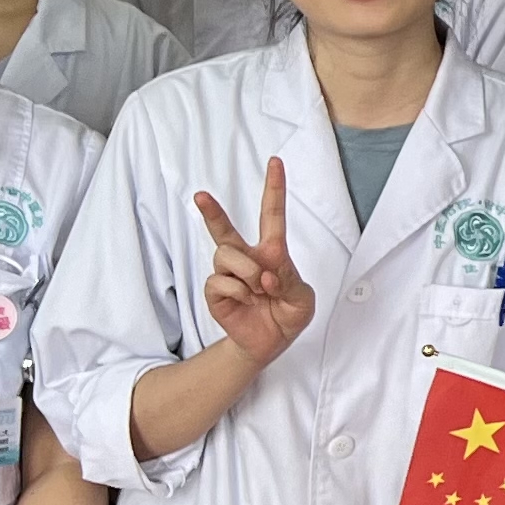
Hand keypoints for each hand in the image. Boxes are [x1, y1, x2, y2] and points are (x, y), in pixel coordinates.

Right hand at [192, 161, 313, 367]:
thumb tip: (264, 273)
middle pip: (225, 229)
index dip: (274, 188)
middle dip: (212, 211)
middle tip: (201, 195)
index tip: (275, 162)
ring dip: (247, 271)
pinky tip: (247, 300)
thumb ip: (289, 282)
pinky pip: (220, 281)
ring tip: (260, 288)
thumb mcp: (302, 299)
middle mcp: (246, 258)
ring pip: (226, 255)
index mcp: (272, 252)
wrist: (270, 343)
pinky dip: (238, 291)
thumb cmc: (288, 314)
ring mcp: (228, 274)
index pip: (272, 215)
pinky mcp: (215, 291)